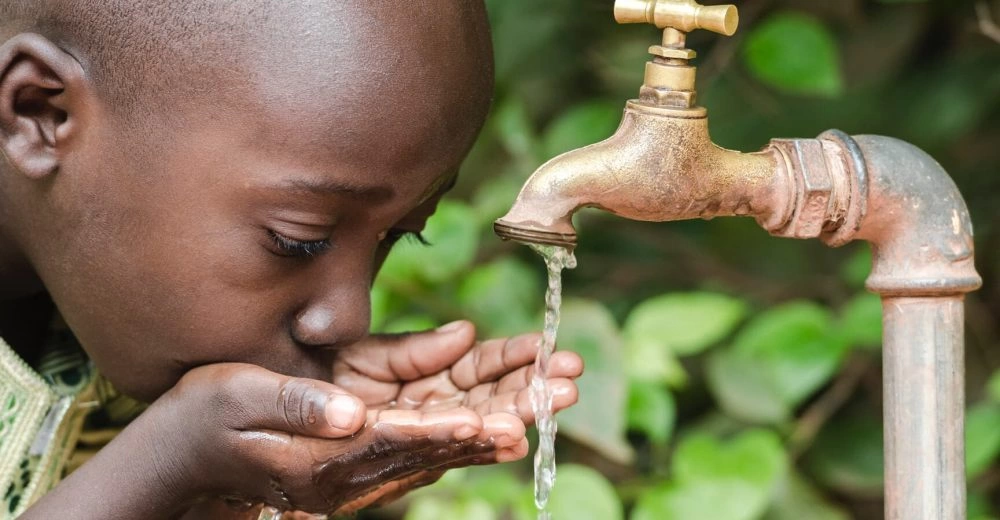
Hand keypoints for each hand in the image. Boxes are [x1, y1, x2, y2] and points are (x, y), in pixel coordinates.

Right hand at [145, 363, 522, 515]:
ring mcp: (356, 476)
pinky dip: (467, 434)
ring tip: (550, 399)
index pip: (394, 439)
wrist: (180, 461)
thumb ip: (297, 405)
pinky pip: (423, 452)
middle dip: (499, 419)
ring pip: (439, 451)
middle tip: (556, 396)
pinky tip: (502, 420)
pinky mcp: (359, 467)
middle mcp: (348, 475)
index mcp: (320, 457)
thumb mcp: (238, 398)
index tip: (493, 418)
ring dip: (498, 424)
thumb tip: (350, 413)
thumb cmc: (203, 420)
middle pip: (436, 447)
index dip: (445, 427)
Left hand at [327, 321, 583, 512]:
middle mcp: (431, 409)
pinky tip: (510, 443)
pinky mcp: (401, 461)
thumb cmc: (316, 381)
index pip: (479, 364)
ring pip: (476, 425)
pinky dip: (476, 448)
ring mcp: (419, 436)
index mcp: (427, 375)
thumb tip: (467, 331)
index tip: (549, 346)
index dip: (515, 356)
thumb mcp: (366, 356)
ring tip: (553, 403)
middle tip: (572, 378)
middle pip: (490, 396)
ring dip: (517, 414)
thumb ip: (416, 350)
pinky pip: (442, 453)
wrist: (263, 421)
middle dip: (532, 386)